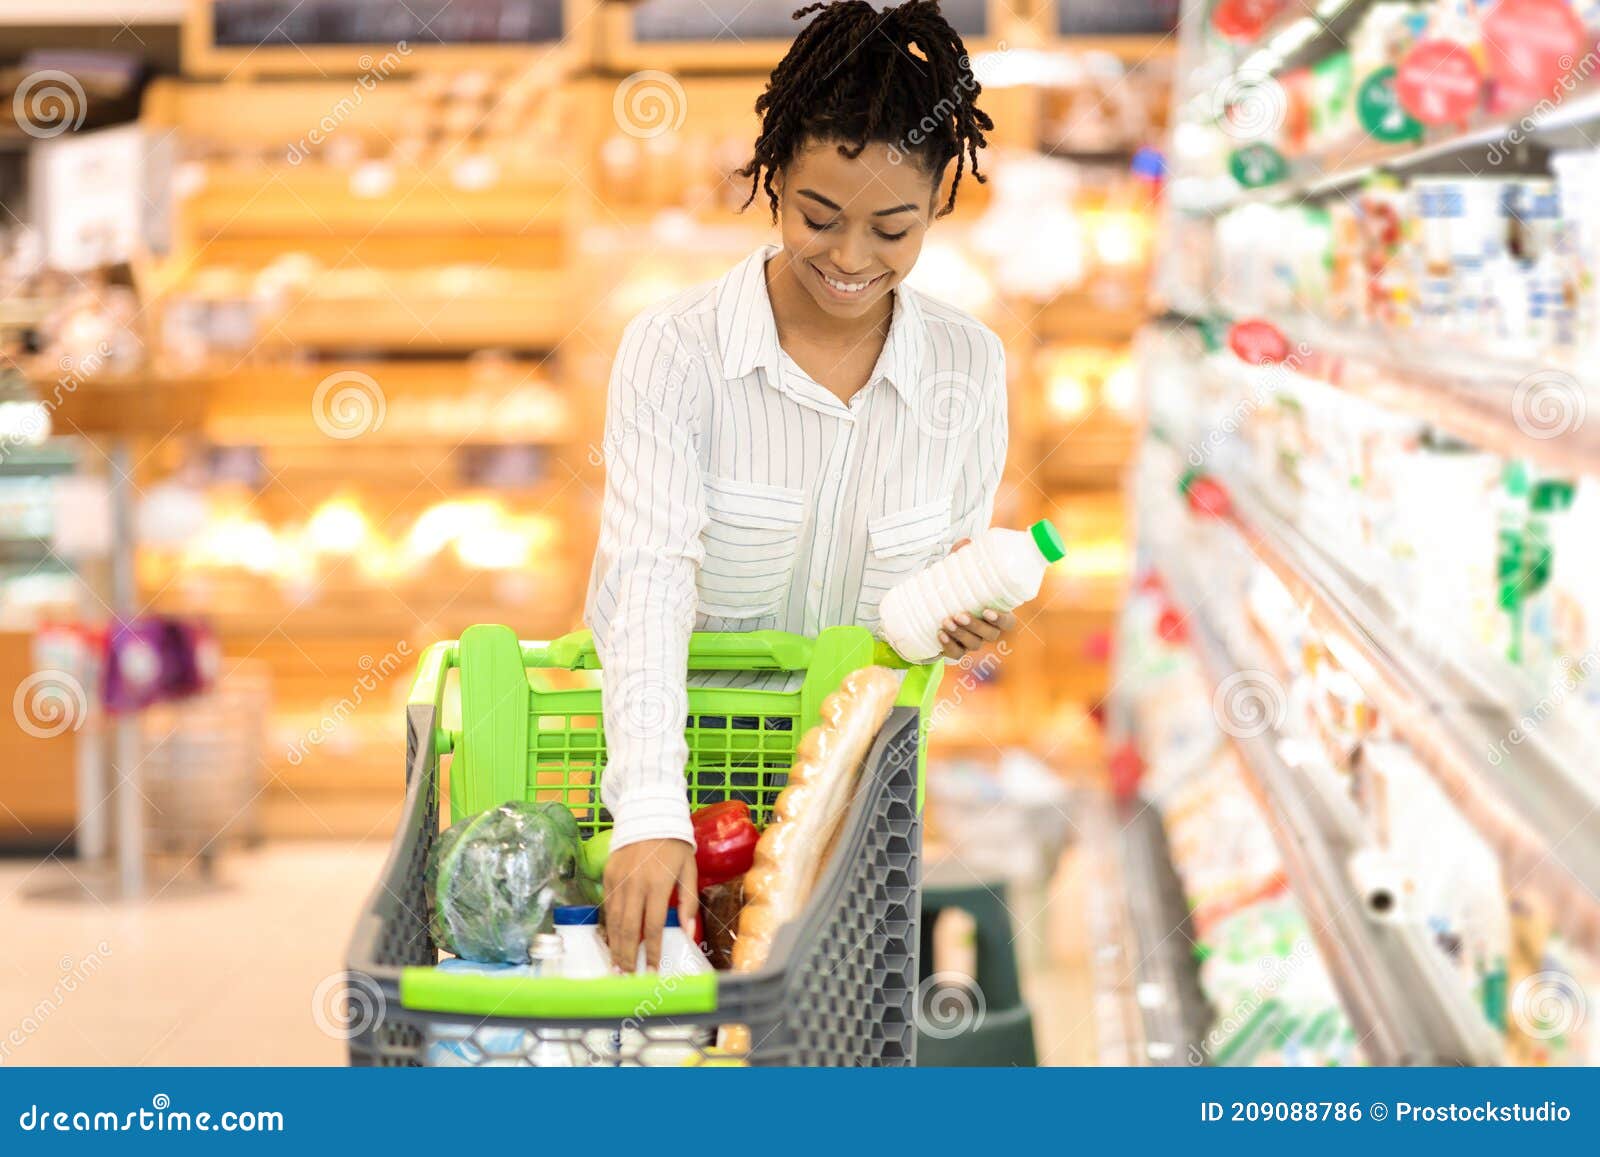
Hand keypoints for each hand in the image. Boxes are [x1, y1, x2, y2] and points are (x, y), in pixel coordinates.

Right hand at [603, 837, 696, 971]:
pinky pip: (606, 907)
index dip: (652, 952)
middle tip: (626, 979)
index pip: (652, 927)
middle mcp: (634, 884)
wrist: (648, 813)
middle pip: (628, 929)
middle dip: (627, 957)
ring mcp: (618, 880)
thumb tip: (688, 933)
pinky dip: (608, 927)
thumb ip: (688, 902)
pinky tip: (611, 942)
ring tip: (616, 967)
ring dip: (615, 947)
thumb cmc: (674, 844)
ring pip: (613, 921)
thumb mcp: (689, 869)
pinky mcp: (607, 875)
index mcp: (657, 884)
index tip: (652, 972)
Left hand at [937, 538, 1017, 660]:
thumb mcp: (957, 572)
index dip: (1001, 619)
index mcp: (994, 613)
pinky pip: (956, 654)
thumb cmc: (954, 588)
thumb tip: (966, 541)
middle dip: (975, 626)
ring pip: (973, 645)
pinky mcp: (955, 649)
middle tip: (958, 614)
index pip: (1008, 622)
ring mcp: (972, 641)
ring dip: (960, 634)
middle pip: (990, 635)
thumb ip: (962, 557)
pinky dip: (949, 646)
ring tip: (945, 621)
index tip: (987, 609)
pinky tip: (940, 635)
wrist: (932, 608)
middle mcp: (986, 630)